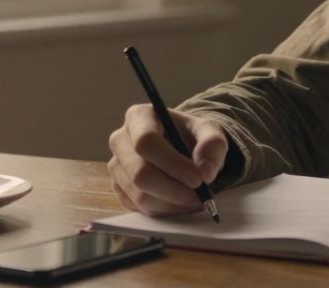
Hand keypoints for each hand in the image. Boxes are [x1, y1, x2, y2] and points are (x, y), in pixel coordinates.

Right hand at [107, 104, 227, 215]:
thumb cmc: (191, 135)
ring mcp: (116, 166)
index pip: (146, 142)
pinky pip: (139, 208)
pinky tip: (180, 202)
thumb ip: (213, 145)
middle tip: (200, 196)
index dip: (173, 164)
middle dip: (174, 190)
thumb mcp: (209, 130)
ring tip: (195, 200)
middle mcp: (120, 140)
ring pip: (140, 195)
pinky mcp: (118, 188)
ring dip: (172, 203)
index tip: (198, 179)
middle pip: (140, 173)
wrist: (180, 146)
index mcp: (139, 117)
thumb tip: (205, 173)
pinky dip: (164, 210)